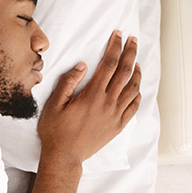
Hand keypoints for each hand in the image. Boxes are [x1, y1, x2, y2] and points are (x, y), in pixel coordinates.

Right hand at [37, 31, 141, 166]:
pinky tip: (136, 87)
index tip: (117, 35)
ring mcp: (115, 115)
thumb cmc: (55, 131)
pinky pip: (134, 106)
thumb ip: (68, 83)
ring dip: (137, 71)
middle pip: (125, 72)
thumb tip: (82, 66)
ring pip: (133, 88)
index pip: (108, 64)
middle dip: (130, 53)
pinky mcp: (118, 125)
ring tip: (136, 61)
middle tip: (133, 40)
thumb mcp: (54, 104)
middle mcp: (108, 103)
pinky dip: (137, 93)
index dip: (114, 47)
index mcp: (92, 95)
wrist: (65, 157)